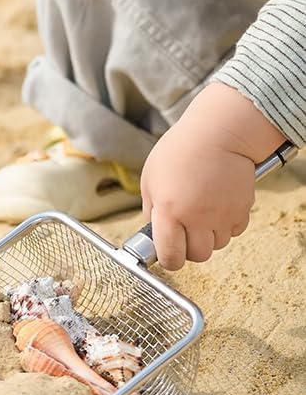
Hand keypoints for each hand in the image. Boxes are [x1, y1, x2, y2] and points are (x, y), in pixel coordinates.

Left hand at [140, 82, 284, 268]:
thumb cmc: (179, 152)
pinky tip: (217, 208)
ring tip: (201, 215)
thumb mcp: (150, 179)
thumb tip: (153, 230)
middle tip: (184, 232)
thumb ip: (150, 209)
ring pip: (217, 246)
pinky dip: (226, 226)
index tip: (167, 253)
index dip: (168, 260)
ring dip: (208, 237)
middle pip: (198, 256)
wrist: (218, 134)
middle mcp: (197, 218)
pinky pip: (234, 232)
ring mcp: (223, 215)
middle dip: (189, 249)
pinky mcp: (243, 209)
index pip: (171, 256)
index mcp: (170, 212)